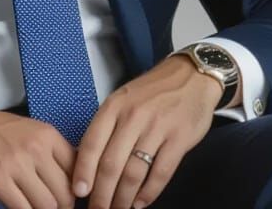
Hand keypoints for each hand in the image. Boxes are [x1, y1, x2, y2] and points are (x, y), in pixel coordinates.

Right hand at [0, 93, 76, 208]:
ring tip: (35, 208)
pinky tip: (20, 208)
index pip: (78, 171)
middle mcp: (36, 148)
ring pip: (47, 205)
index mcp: (48, 136)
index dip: (76, 192)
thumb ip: (49, 153)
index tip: (69, 199)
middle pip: (66, 193)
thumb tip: (71, 180)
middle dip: (62, 208)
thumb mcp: (28, 132)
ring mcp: (16, 164)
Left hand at [72, 56, 223, 208]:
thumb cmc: (152, 92)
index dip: (83, 172)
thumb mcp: (123, 100)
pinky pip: (160, 173)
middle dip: (101, 194)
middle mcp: (133, 116)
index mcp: (114, 107)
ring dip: (123, 198)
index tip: (78, 193)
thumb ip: (107, 127)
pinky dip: (149, 193)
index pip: (92, 144)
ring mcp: (158, 127)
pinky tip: (141, 203)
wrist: (192, 76)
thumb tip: (87, 165)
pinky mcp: (179, 138)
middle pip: (111, 164)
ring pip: (134, 172)